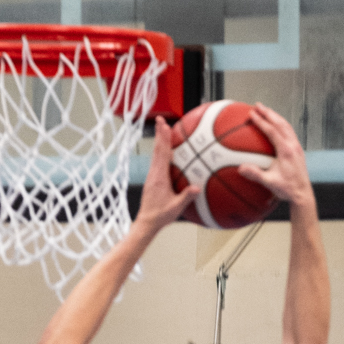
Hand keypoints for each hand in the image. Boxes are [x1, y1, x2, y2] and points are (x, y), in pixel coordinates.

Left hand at [135, 116, 199, 232]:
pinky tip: (166, 150)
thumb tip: (197, 188)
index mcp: (159, 177)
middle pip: (157, 149)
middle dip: (159, 134)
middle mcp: (154, 174)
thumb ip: (186, 197)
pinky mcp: (152, 179)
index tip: (164, 125)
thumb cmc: (160, 216)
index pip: (162, 154)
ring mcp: (152, 176)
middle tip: (161, 120)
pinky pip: (157, 161)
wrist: (146, 223)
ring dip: (159, 141)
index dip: (163, 139)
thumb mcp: (176, 208)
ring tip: (163, 129)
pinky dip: (161, 151)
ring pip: (156, 154)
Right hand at [238, 104, 314, 209]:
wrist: (302, 193)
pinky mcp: (297, 150)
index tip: (252, 114)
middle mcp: (293, 145)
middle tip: (258, 105)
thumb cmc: (287, 189)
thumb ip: (255, 174)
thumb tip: (241, 168)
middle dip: (268, 113)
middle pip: (280, 123)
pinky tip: (275, 125)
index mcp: (286, 150)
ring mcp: (296, 146)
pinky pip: (289, 132)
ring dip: (275, 117)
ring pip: (286, 126)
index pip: (272, 131)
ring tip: (266, 111)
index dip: (261, 121)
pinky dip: (281, 124)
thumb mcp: (269, 182)